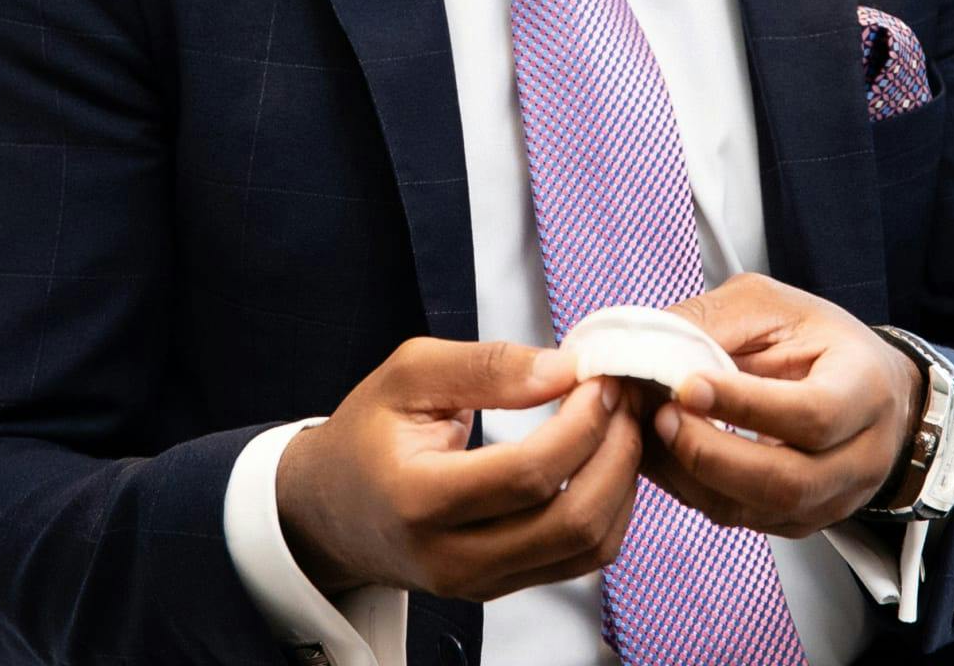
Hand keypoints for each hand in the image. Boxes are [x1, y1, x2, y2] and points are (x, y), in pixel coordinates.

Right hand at [275, 336, 641, 600]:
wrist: (330, 510)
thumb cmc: (368, 433)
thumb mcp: (410, 373)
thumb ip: (487, 365)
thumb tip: (562, 369)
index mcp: (420, 499)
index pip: (529, 474)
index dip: (582, 422)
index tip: (599, 377)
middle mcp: (452, 557)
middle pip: (571, 520)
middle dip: (616, 450)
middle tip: (623, 396)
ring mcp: (479, 583)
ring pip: (587, 548)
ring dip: (622, 481)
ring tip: (620, 422)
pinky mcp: (500, 587)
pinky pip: (580, 560)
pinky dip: (610, 508)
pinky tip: (603, 459)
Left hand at [645, 274, 922, 537]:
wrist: (868, 387)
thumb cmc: (820, 339)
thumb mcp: (774, 305)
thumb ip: (718, 322)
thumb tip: (654, 350)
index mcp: (866, 387)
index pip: (813, 413)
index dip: (745, 405)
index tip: (689, 385)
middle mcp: (861, 456)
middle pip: (788, 482)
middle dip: (711, 455)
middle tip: (662, 417)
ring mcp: (835, 499)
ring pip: (759, 512)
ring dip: (694, 477)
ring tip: (656, 433)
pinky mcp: (802, 521)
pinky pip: (743, 519)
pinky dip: (695, 490)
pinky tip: (669, 455)